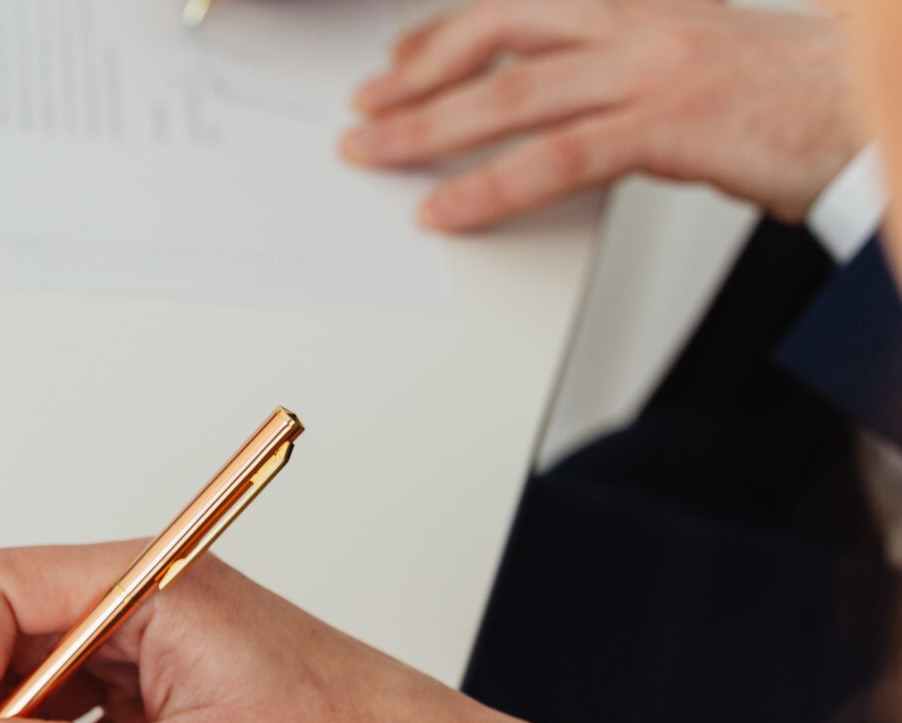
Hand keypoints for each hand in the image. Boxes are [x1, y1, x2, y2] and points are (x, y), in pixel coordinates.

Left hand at [339, 0, 862, 230]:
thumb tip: (554, 117)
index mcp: (647, 6)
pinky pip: (558, 157)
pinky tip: (444, 208)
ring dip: (428, 128)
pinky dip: (488, 186)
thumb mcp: (696, 72)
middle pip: (503, 34)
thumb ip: (623, 84)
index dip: (450, 31)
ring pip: (514, 93)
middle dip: (420, 72)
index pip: (525, 6)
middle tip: (364, 106)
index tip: (399, 58)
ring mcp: (656, 71)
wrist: (877, 111)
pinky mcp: (671, 126)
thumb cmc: (793, 105)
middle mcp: (644, 24)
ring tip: (372, 152)